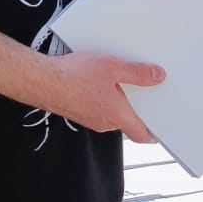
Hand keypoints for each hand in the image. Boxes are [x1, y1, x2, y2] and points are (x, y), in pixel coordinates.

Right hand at [37, 51, 164, 138]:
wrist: (42, 81)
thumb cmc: (73, 76)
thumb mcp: (112, 67)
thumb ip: (137, 73)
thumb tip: (157, 76)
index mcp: (117, 115)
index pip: (141, 134)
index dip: (153, 134)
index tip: (161, 131)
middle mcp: (105, 123)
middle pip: (127, 122)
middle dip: (134, 109)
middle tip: (143, 92)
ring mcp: (90, 120)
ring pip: (110, 115)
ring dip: (116, 103)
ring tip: (114, 81)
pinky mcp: (79, 114)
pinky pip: (97, 110)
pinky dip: (101, 100)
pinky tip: (95, 83)